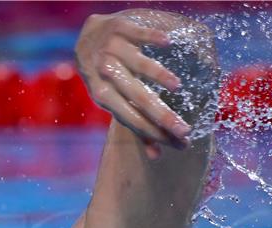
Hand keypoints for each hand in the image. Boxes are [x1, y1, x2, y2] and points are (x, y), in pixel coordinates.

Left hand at [75, 12, 191, 158]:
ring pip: (137, 63)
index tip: (180, 142)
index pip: (131, 118)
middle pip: (137, 97)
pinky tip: (168, 43)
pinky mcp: (118, 27)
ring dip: (157, 75)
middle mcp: (105, 73)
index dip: (154, 132)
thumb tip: (157, 156)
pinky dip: (152, 37)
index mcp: (103, 96)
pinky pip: (136, 32)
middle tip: (185, 129)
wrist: (86, 41)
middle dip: (161, 115)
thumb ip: (135, 126)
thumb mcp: (113, 102)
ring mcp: (111, 49)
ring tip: (177, 86)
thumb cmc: (107, 79)